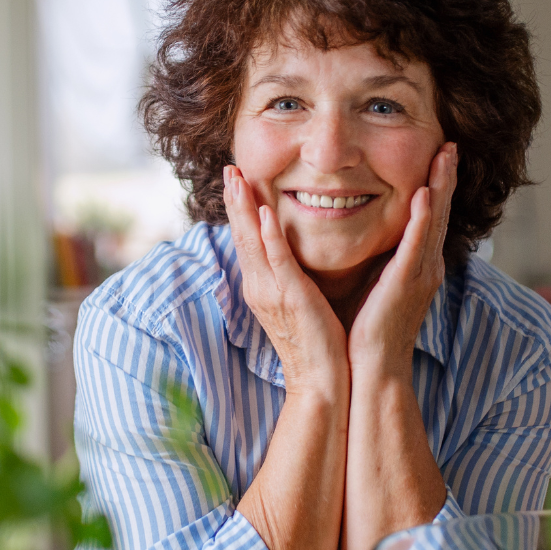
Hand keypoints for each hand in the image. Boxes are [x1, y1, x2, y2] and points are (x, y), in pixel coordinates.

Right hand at [223, 166, 348, 393]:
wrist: (321, 381)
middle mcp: (259, 287)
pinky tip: (264, 214)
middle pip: (241, 235)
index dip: (239, 209)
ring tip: (237, 179)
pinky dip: (268, 238)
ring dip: (244, 209)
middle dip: (234, 200)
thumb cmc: (316, 343)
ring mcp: (272, 293)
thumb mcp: (298, 303)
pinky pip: (277, 262)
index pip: (247, 240)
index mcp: (262, 287)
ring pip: (252, 243)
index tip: (235, 180)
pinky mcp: (291, 298)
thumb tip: (293, 258)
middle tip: (228, 168)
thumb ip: (291, 278)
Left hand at [348, 142, 456, 378]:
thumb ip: (379, 260)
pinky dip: (422, 219)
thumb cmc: (368, 331)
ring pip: (434, 221)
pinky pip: (416, 245)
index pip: (429, 217)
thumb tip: (368, 238)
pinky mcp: (406, 284)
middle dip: (445, 177)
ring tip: (445, 156)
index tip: (438, 156)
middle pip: (439, 212)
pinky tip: (424, 195)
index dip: (436, 186)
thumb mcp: (376, 285)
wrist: (373, 368)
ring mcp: (420, 274)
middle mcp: (426, 266)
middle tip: (450, 145)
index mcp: (418, 266)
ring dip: (440, 186)